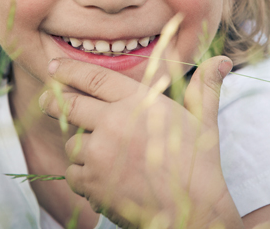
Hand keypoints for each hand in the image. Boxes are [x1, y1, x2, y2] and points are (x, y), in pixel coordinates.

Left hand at [39, 56, 242, 228]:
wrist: (192, 210)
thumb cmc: (199, 164)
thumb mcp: (203, 120)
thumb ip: (205, 86)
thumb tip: (222, 60)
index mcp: (138, 101)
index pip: (93, 77)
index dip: (69, 70)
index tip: (54, 66)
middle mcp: (114, 122)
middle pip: (69, 104)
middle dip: (53, 100)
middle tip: (46, 99)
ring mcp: (100, 152)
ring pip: (71, 141)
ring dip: (78, 146)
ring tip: (96, 153)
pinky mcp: (92, 180)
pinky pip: (72, 172)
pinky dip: (81, 174)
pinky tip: (98, 177)